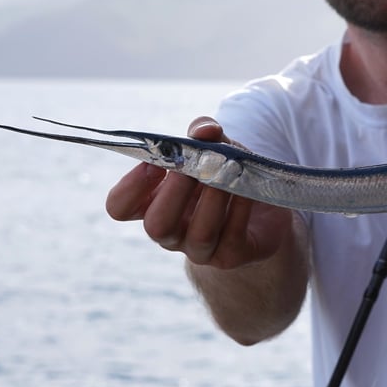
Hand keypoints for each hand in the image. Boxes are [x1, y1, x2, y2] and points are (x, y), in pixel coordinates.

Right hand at [105, 116, 293, 268]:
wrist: (266, 204)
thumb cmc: (227, 172)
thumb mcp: (216, 146)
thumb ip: (205, 133)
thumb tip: (204, 130)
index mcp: (153, 203)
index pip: (120, 207)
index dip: (130, 187)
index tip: (154, 163)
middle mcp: (172, 232)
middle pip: (156, 226)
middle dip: (174, 193)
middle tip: (193, 168)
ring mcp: (200, 249)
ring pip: (198, 234)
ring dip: (212, 200)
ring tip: (226, 173)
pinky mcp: (231, 256)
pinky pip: (231, 237)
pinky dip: (239, 209)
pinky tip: (245, 189)